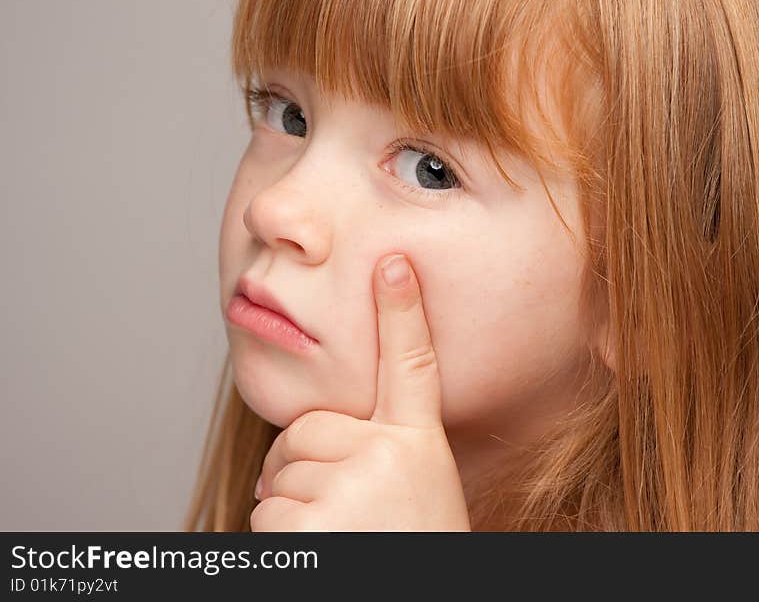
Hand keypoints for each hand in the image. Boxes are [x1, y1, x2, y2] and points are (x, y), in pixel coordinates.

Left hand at [250, 253, 470, 530]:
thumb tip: (303, 440)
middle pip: (305, 434)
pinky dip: (279, 542)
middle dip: (306, 472)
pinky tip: (321, 557)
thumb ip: (378, 453)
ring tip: (341, 542)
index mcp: (419, 447)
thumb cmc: (410, 546)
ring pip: (279, 477)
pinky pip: (265, 513)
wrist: (420, 601)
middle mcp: (389, 456)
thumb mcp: (416, 495)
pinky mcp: (306, 524)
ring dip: (293, 511)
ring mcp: (348, 488)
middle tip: (346, 516)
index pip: (413, 365)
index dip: (403, 310)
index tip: (394, 263)